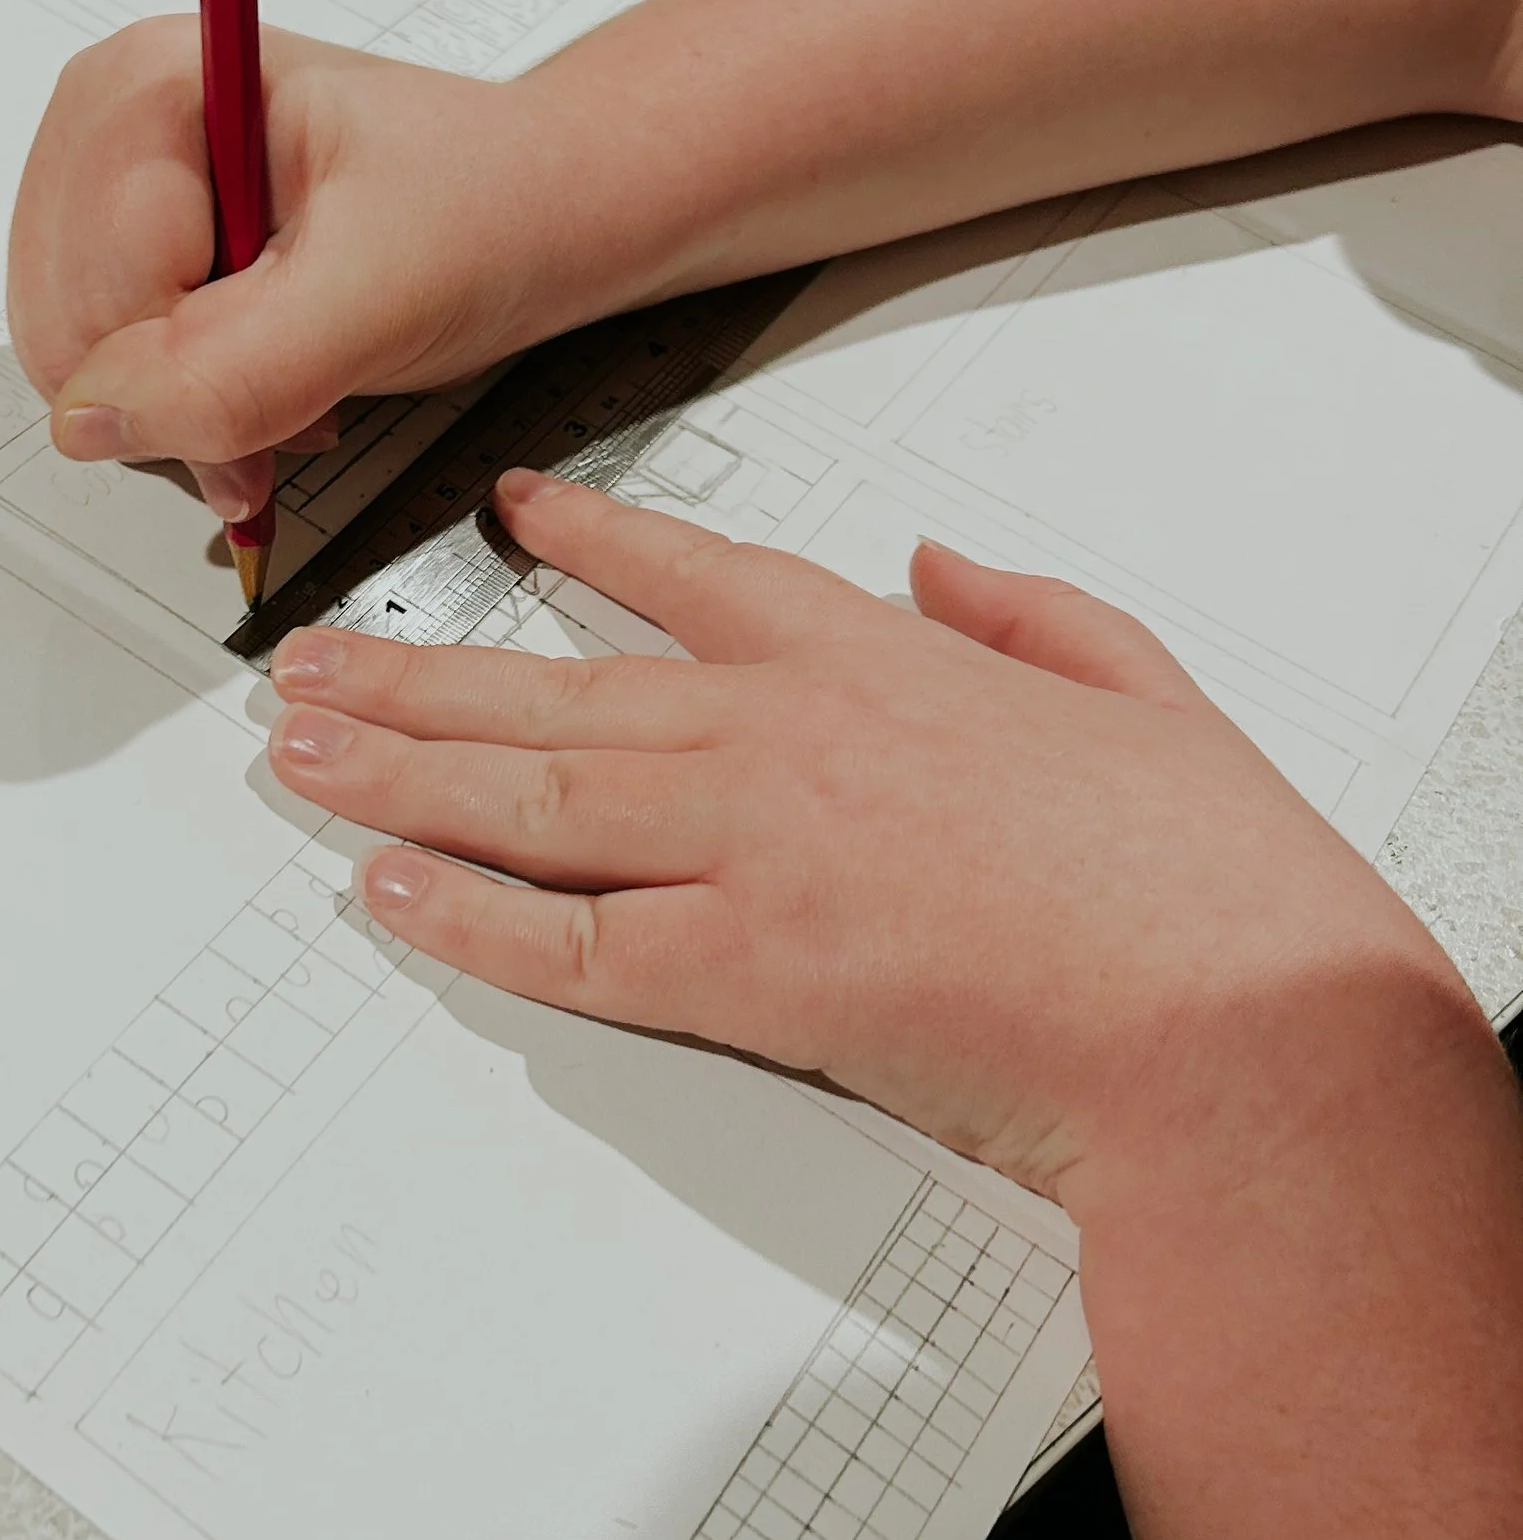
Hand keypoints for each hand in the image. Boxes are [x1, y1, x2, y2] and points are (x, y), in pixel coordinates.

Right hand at [6, 20, 628, 525]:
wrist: (544, 207)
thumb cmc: (488, 208)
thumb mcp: (377, 296)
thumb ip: (230, 368)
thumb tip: (88, 421)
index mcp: (150, 82)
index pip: (95, 283)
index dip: (187, 369)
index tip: (300, 388)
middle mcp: (107, 123)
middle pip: (63, 325)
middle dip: (180, 396)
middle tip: (303, 394)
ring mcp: (109, 187)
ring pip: (75, 362)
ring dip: (185, 408)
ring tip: (296, 378)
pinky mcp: (133, 246)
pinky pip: (105, 368)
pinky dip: (185, 404)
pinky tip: (267, 377)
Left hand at [263, 470, 1474, 1214]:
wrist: (1242, 1023)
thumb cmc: (1210, 881)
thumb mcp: (1140, 687)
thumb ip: (1025, 609)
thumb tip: (941, 563)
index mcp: (879, 659)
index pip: (694, 576)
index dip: (588, 543)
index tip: (512, 515)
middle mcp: (787, 738)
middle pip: (554, 692)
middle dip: (414, 676)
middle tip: (314, 661)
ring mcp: (756, 854)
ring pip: (527, 801)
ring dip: (394, 774)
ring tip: (298, 753)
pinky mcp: (747, 977)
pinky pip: (565, 945)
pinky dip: (463, 916)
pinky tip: (385, 890)